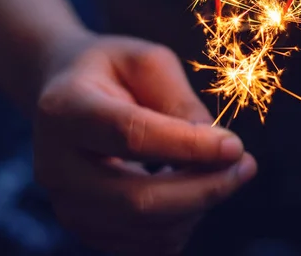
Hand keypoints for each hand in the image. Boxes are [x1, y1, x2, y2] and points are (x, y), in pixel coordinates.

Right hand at [33, 33, 256, 254]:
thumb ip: (180, 102)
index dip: (189, 146)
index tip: (236, 146)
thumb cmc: (112, 71)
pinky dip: (180, 225)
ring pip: (145, 230)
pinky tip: (191, 191)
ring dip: (197, 207)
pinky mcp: (83, 225)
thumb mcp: (147, 62)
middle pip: (138, 200)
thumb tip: (217, 150)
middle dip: (204, 189)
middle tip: (245, 167)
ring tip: (217, 173)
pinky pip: (144, 246)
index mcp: (66, 109)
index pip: (131, 136)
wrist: (64, 95)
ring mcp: (65, 202)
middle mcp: (55, 164)